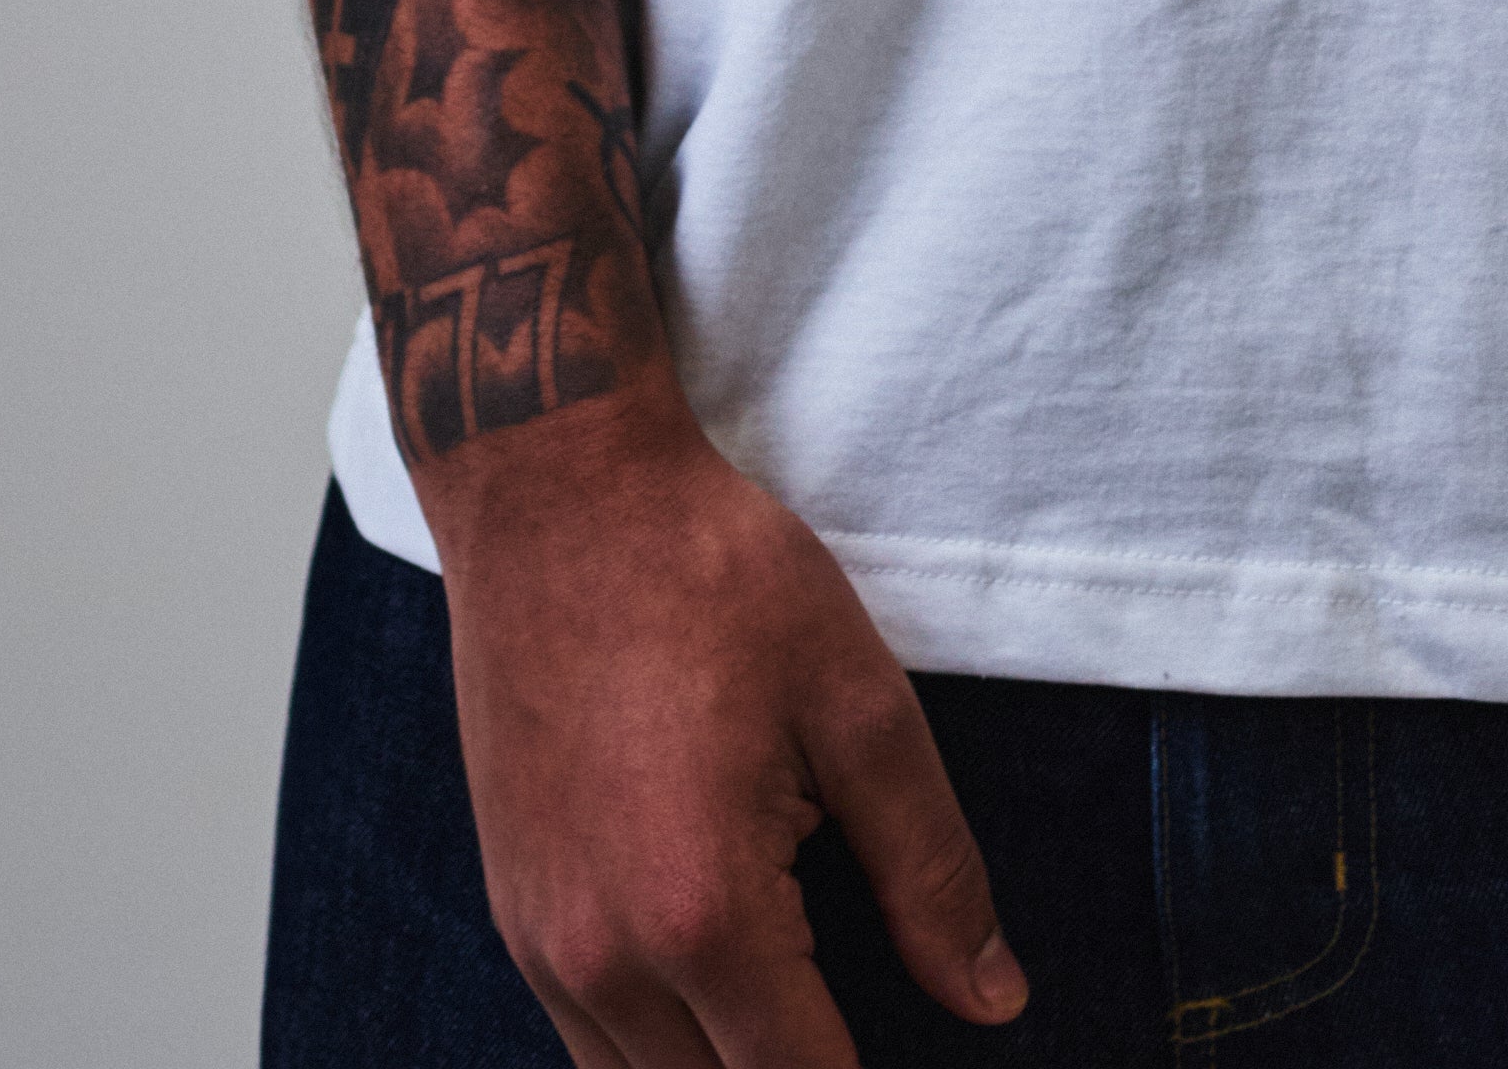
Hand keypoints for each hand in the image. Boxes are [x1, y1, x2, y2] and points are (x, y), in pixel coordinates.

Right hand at [430, 380, 1027, 1066]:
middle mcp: (605, 958)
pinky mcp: (513, 916)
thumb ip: (930, 869)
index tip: (925, 1057)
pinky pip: (590, 1046)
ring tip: (797, 1012)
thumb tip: (994, 1000)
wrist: (556, 495)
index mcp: (706, 913)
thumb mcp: (858, 701)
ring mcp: (543, 945)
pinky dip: (660, 1049)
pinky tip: (719, 993)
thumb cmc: (713, 577)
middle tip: (855, 1020)